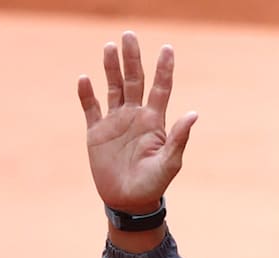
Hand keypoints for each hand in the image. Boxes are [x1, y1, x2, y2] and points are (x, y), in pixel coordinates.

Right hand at [77, 31, 196, 213]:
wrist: (129, 202)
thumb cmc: (154, 184)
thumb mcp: (170, 162)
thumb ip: (179, 138)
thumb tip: (194, 114)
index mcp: (155, 121)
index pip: (161, 88)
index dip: (164, 69)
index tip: (167, 48)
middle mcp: (135, 116)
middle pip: (134, 81)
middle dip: (132, 59)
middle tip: (129, 35)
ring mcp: (115, 122)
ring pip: (113, 88)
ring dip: (110, 68)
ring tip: (109, 47)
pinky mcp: (96, 132)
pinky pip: (90, 108)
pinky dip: (86, 94)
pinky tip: (84, 79)